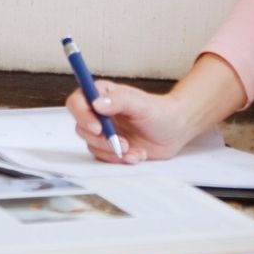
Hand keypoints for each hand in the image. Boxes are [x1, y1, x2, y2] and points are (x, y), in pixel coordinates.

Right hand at [65, 79, 204, 163]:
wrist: (175, 131)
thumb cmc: (160, 112)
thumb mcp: (141, 104)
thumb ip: (119, 101)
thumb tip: (97, 103)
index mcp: (104, 95)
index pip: (78, 101)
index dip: (82, 115)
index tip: (97, 127)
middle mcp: (100, 112)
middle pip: (82, 126)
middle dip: (101, 139)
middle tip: (121, 143)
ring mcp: (104, 131)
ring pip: (92, 144)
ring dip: (112, 151)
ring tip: (133, 150)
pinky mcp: (110, 147)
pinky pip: (104, 156)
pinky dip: (120, 159)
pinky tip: (136, 154)